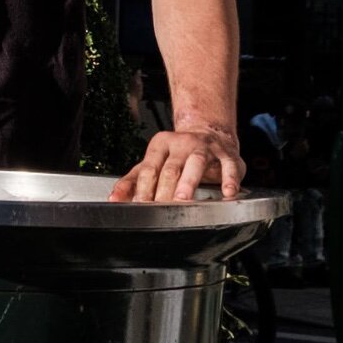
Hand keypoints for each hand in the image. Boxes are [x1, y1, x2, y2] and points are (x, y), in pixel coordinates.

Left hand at [110, 122, 244, 202]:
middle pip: (170, 169)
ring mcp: (205, 147)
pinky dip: (228, 179)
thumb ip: (133, 181)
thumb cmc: (177, 154)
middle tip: (160, 209)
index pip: (149, 169)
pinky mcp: (226, 153)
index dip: (144, 189)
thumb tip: (114, 200)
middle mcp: (182, 144)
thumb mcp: (153, 162)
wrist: (209, 133)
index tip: (140, 206)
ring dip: (189, 182)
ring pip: (195, 164)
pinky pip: (228, 166)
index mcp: (160, 145)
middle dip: (164, 190)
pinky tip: (227, 193)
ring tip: (183, 199)